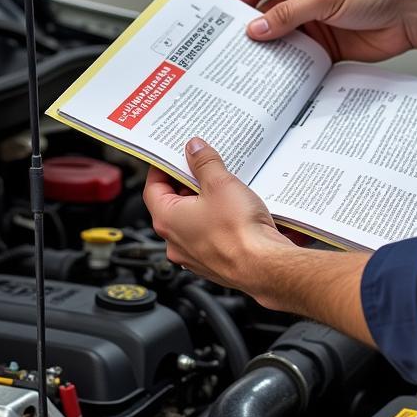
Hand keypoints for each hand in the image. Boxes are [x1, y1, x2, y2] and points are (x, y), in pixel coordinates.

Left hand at [142, 139, 295, 302]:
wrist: (263, 266)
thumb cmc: (238, 233)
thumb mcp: (220, 183)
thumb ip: (204, 162)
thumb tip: (194, 150)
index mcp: (167, 220)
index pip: (153, 187)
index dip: (164, 168)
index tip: (176, 156)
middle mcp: (175, 241)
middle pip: (173, 203)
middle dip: (188, 182)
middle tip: (203, 166)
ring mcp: (193, 255)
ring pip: (192, 220)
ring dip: (204, 202)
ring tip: (222, 186)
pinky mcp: (213, 262)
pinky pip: (208, 235)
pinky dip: (216, 221)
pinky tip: (233, 210)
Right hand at [233, 0, 416, 62]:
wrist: (412, 12)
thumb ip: (287, 14)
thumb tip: (256, 28)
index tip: (228, 21)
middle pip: (267, 12)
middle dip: (254, 29)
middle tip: (237, 47)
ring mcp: (315, 18)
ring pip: (283, 37)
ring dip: (273, 50)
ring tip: (255, 65)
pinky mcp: (327, 42)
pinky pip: (302, 55)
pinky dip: (292, 64)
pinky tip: (281, 74)